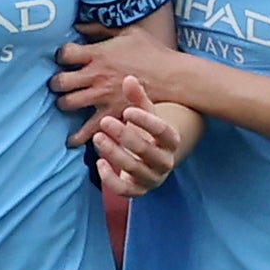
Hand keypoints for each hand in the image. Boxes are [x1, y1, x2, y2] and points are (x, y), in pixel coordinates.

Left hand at [54, 33, 184, 129]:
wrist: (172, 76)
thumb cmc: (152, 52)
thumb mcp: (128, 32)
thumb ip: (101, 29)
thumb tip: (79, 25)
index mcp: (99, 54)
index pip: (64, 54)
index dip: (61, 56)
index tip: (65, 59)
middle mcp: (96, 75)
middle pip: (59, 81)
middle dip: (55, 83)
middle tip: (59, 84)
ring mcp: (102, 97)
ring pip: (67, 104)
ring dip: (63, 103)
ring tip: (67, 103)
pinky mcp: (112, 114)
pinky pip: (88, 129)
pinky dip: (78, 135)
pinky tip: (72, 138)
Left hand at [89, 76, 184, 196]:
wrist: (153, 160)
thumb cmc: (147, 132)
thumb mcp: (145, 114)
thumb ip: (138, 98)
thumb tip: (128, 78)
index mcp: (171, 140)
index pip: (162, 131)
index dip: (145, 121)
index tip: (127, 110)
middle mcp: (165, 161)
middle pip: (146, 150)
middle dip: (124, 135)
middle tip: (105, 121)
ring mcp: (152, 178)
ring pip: (133, 168)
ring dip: (113, 152)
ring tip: (97, 137)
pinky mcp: (138, 191)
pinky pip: (124, 190)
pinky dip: (110, 178)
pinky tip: (99, 162)